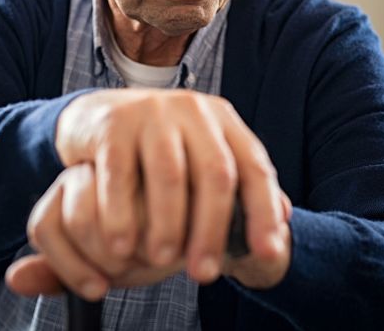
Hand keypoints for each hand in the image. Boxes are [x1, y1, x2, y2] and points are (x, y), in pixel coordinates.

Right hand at [9, 89, 290, 297]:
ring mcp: (152, 111)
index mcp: (221, 119)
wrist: (100, 115)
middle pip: (216, 172)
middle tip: (204, 274)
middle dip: (213, 228)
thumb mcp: (201, 155)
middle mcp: (192, 109)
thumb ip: (240, 182)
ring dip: (168, 224)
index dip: (264, 210)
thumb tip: (284, 217)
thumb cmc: (158, 147)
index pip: (253, 165)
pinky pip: (121, 173)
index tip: (267, 254)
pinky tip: (121, 245)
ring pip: (170, 174)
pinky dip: (121, 213)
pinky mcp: (113, 123)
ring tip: (161, 262)